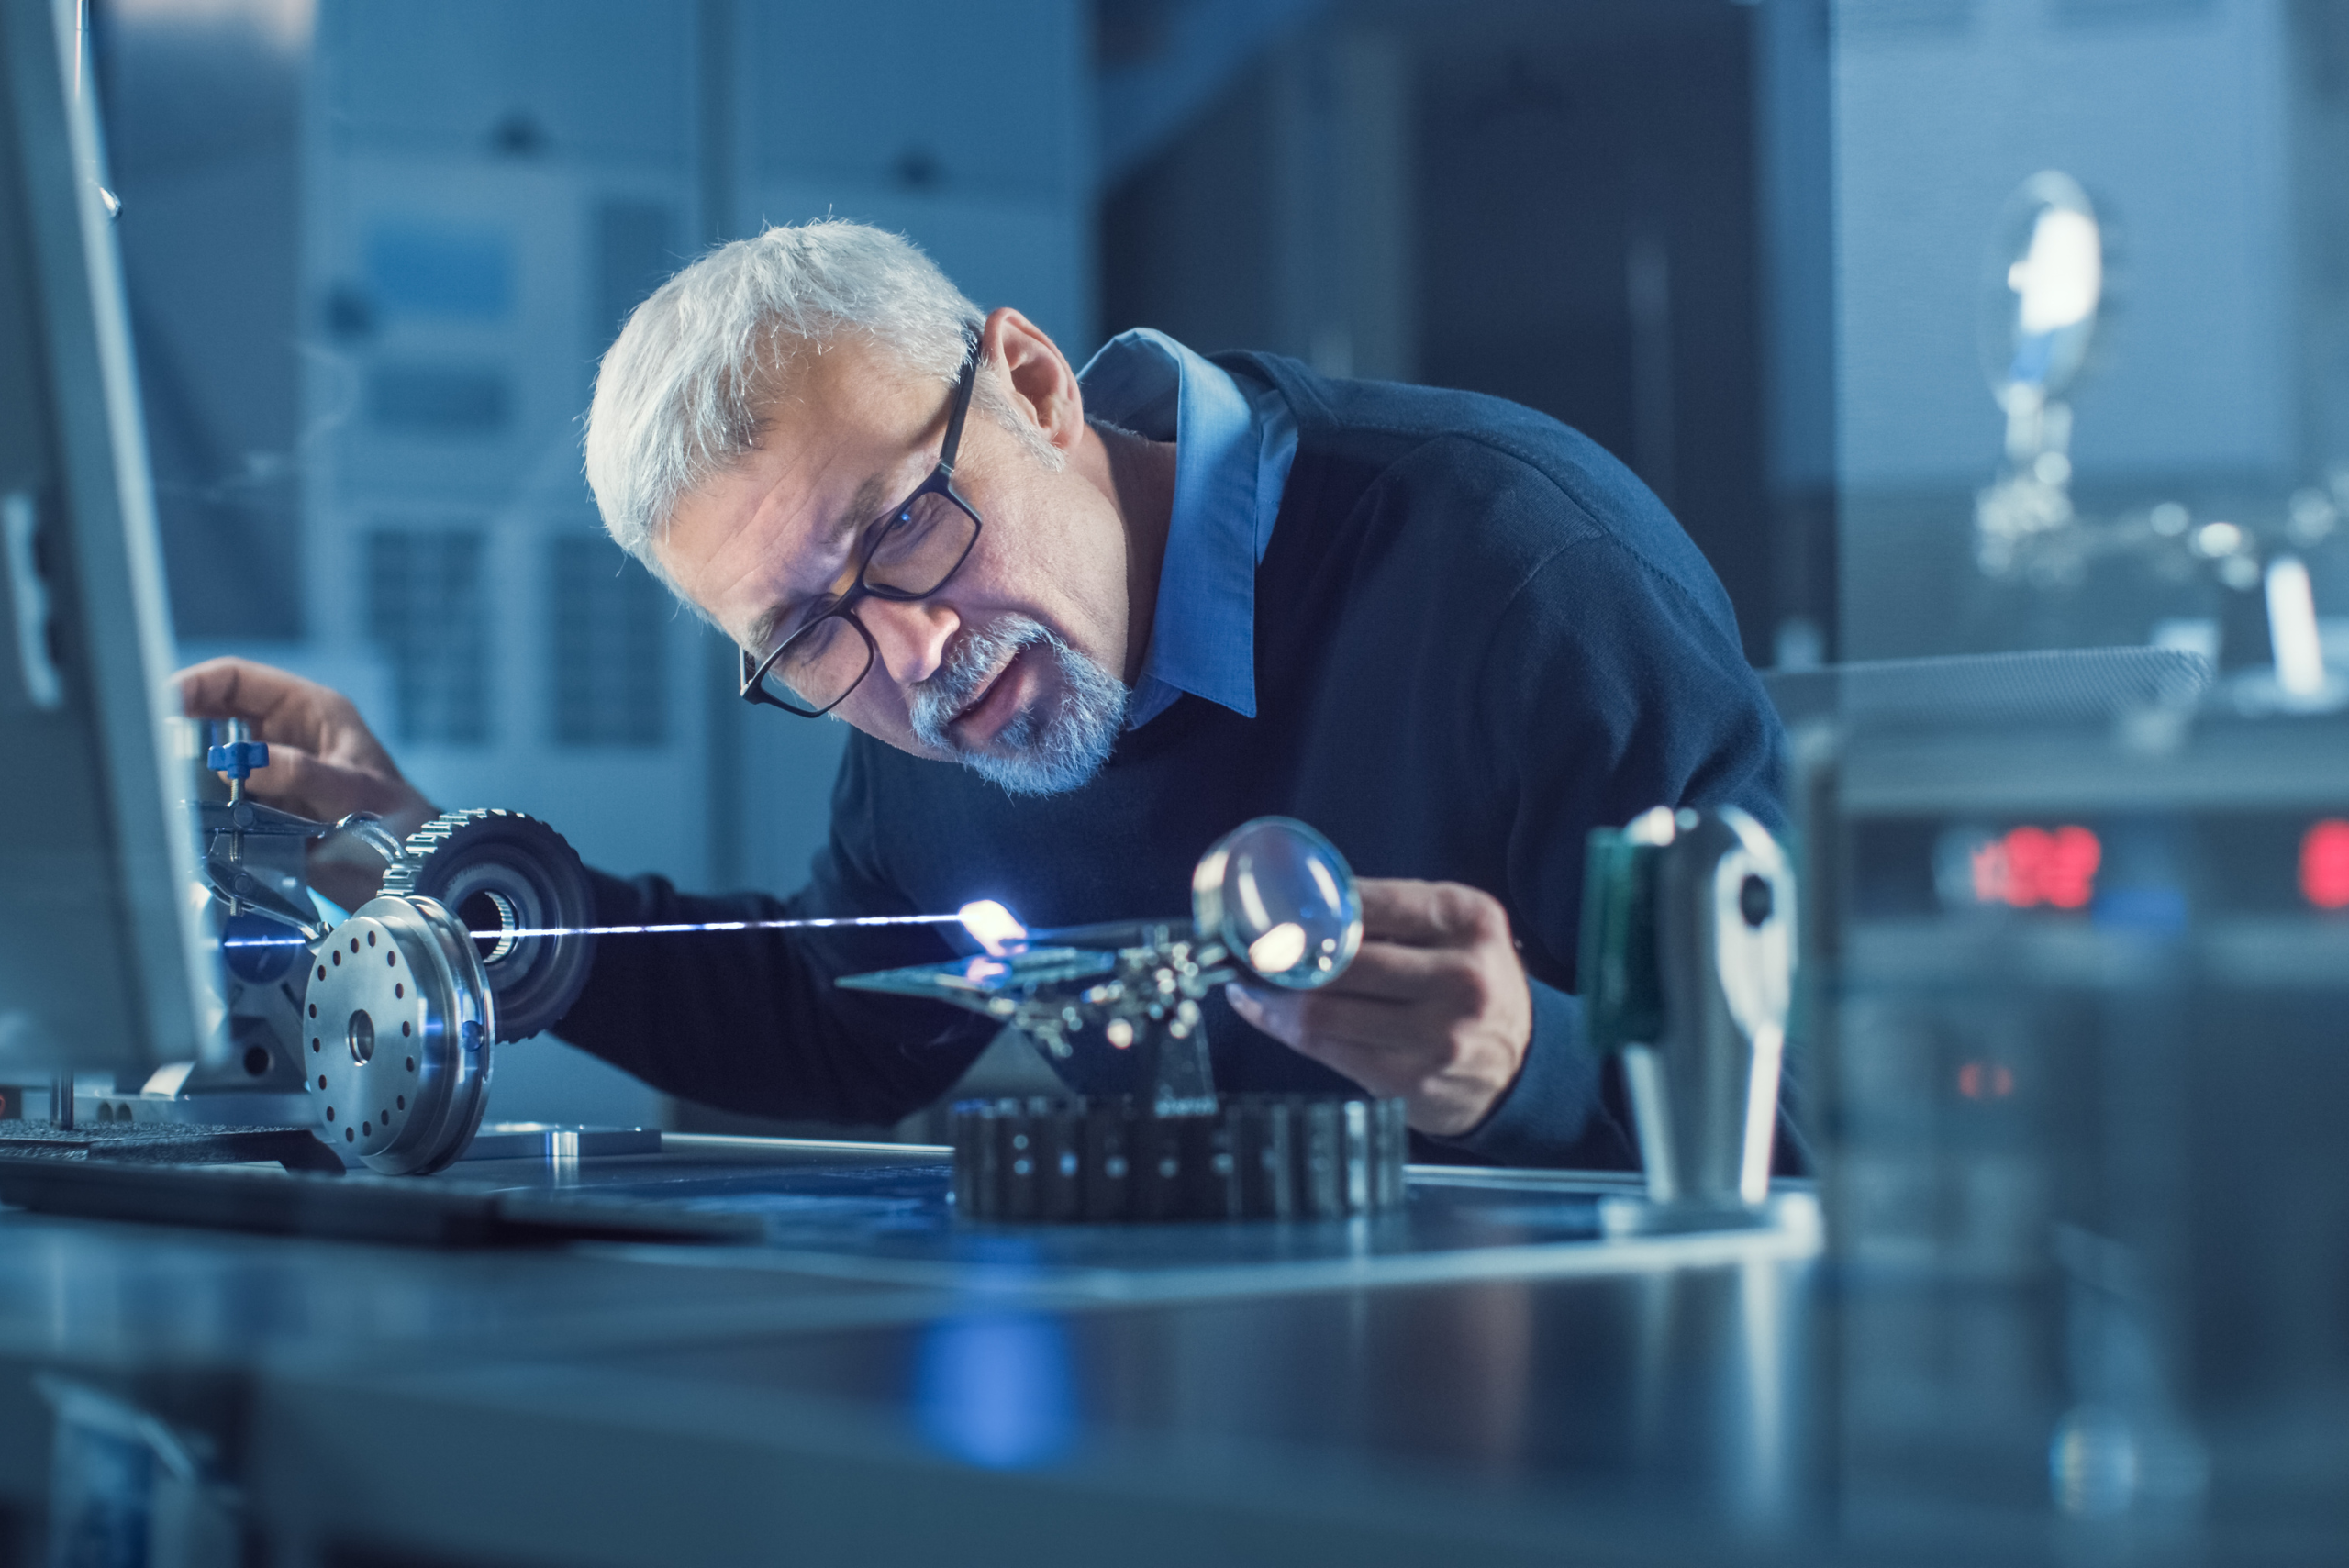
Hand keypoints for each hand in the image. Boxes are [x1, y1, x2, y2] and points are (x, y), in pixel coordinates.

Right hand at [174, 657, 438, 908]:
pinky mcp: (262, 814)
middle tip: (152, 751)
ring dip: (189, 777)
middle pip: (213, 718)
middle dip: (181, 732)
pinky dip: (202, 813)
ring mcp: (271, 776)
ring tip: (166, 790)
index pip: (237, 680)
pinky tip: (189, 824)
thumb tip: (248, 764)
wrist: (418, 875)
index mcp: (310, 712)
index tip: (161, 704)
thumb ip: (304, 775)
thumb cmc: (404, 824)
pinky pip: (219, 805)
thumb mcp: (358, 793)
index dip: (195, 685)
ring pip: (210, 764)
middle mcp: (285, 738)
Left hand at [1225, 878, 1532, 1136]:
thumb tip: (1303, 902)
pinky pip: (1326, 1051)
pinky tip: (1268, 1013)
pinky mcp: (1410, 1081)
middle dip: (1283, 956)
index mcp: (1469, 921)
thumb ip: (1393, 911)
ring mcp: (1437, 1036)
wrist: (1522, 1064)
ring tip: (1253, 981)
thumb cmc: (1473, 981)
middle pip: (1340, 963)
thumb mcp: (1456, 928)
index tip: (1271, 907)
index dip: (1309, 907)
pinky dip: (1284, 1029)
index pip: (1370, 903)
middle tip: (1251, 946)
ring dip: (1274, 997)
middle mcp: (1460, 978)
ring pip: (1322, 1013)